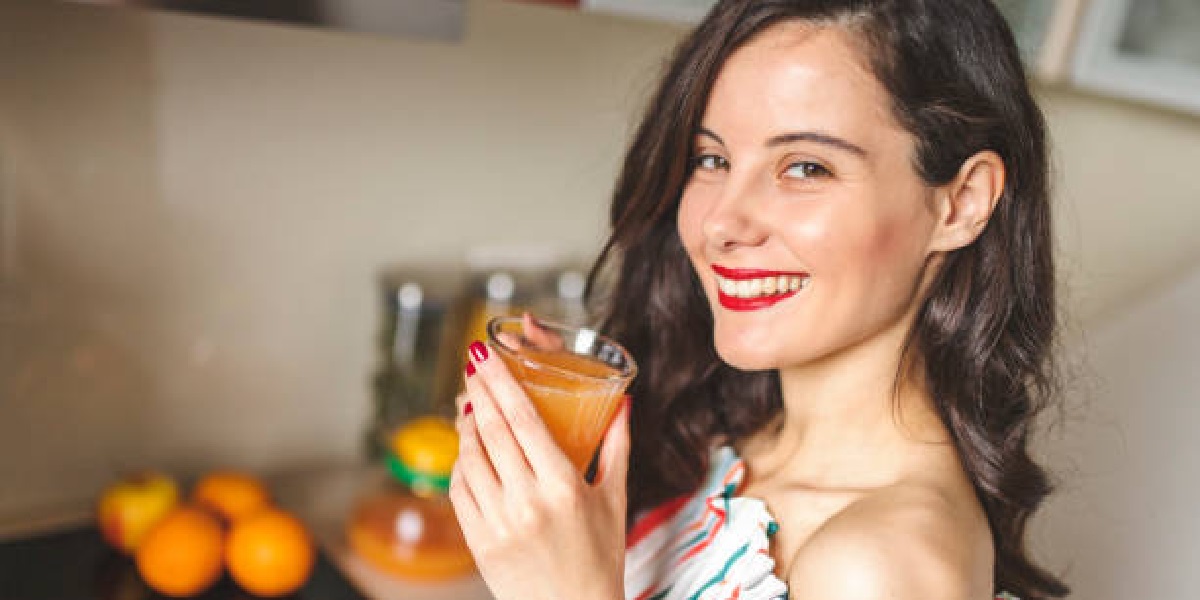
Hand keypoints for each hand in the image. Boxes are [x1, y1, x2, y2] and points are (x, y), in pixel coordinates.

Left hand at [450, 340, 629, 599]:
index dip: (501, 383)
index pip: (523, 421)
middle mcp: (527, 502)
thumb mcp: (615, 499)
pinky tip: (467, 448)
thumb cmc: (600, 557)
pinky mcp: (480, 543)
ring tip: (469, 403)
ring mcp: (499, 523)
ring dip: (465, 425)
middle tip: (472, 365)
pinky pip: (461, 491)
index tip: (485, 355)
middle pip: (493, 431)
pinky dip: (460, 464)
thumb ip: (617, 446)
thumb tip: (622, 403)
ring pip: (471, 458)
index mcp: (563, 486)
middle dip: (478, 391)